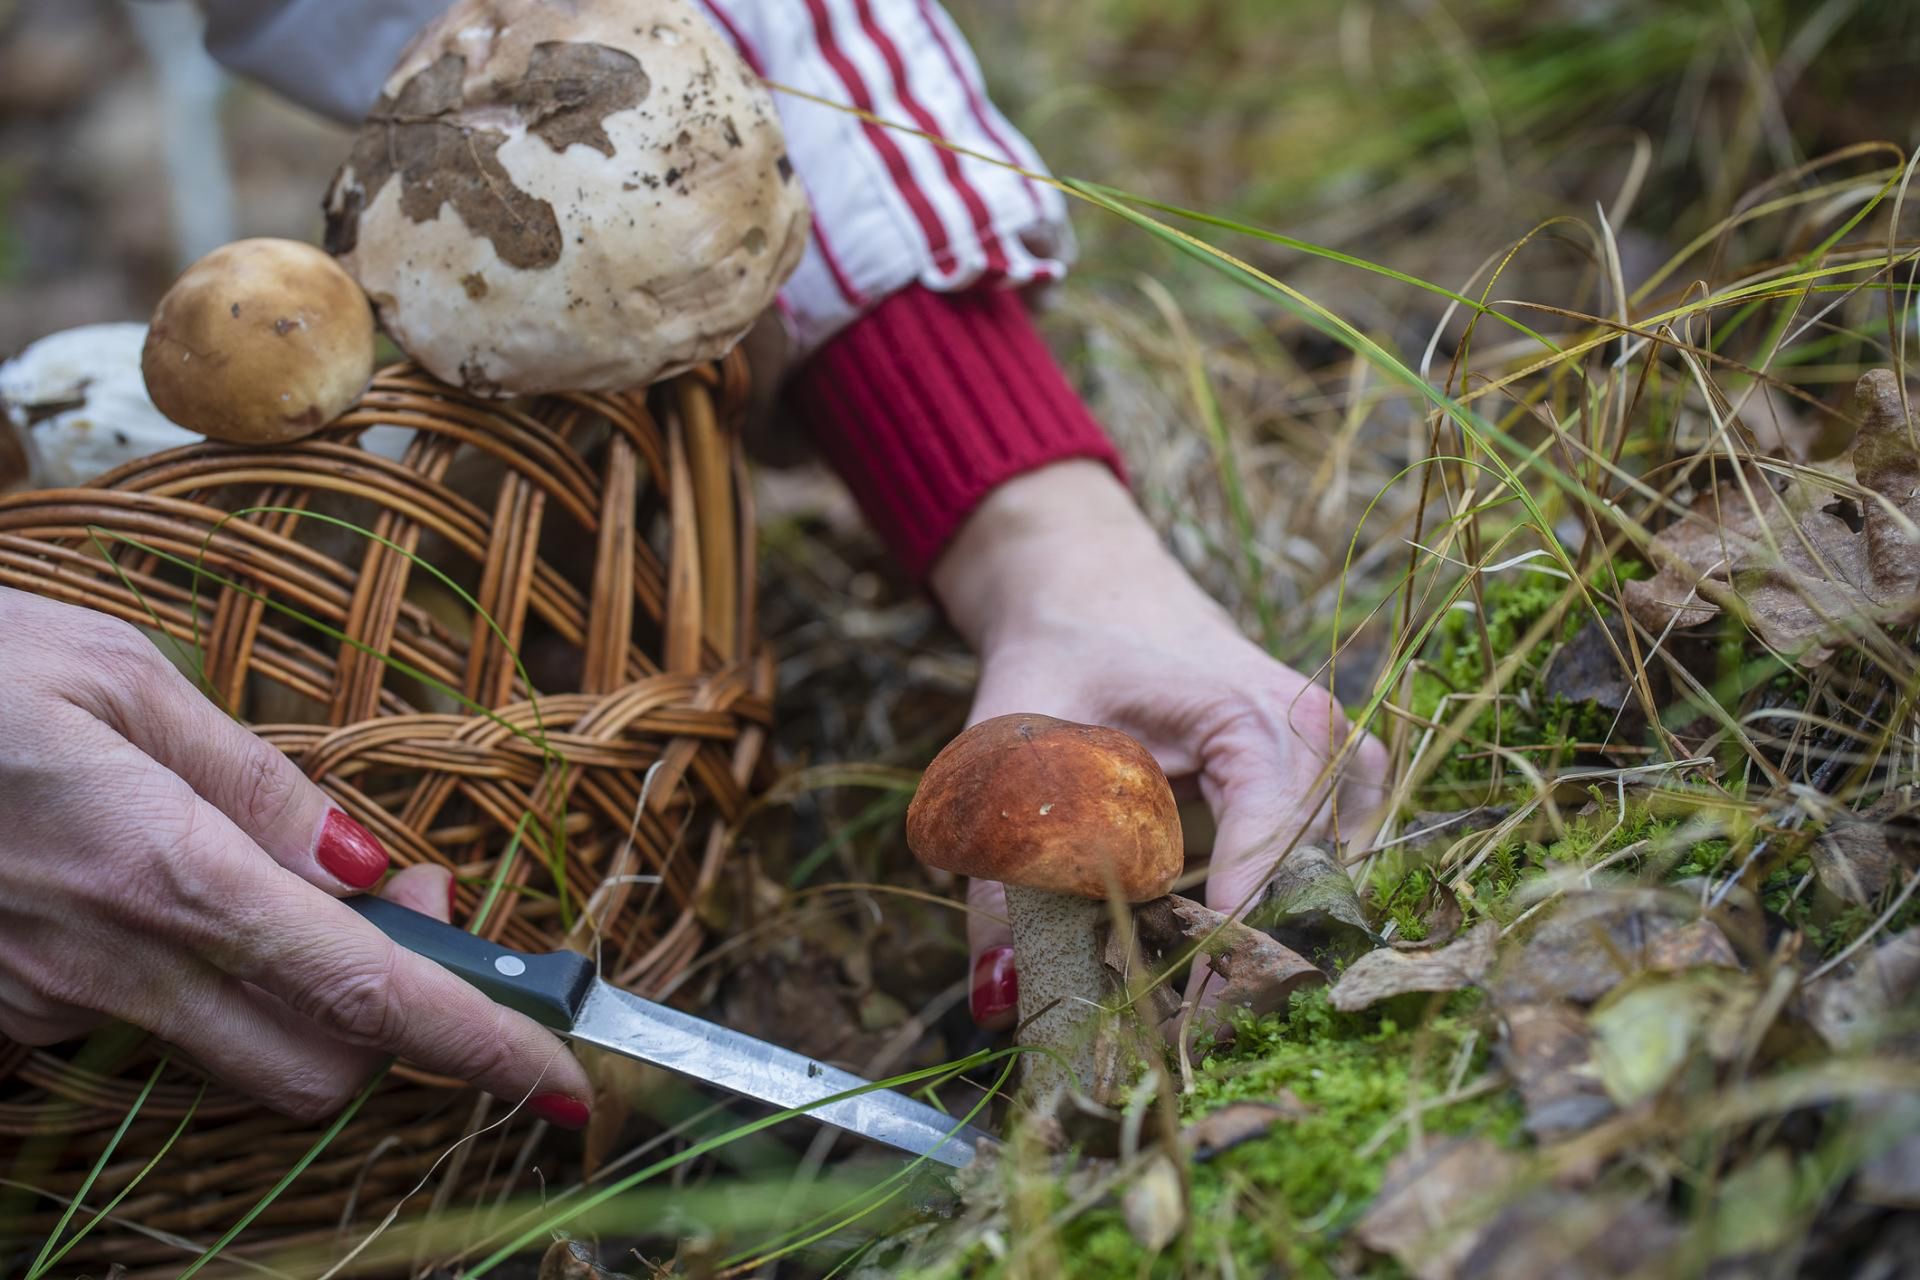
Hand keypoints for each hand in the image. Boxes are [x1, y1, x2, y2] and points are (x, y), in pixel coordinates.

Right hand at [0, 587, 591, 1125]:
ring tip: (275, 880)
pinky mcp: (3, 1019)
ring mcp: (44, 1008)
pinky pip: (134, 1025)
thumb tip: (376, 873)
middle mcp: (108, 966)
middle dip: (396, 1023)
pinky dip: (190, 980)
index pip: (363, 992)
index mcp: (164, 870)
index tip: (561, 1076)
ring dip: (295, 996)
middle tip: (411, 916)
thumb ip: (261, 788)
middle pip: (315, 1064)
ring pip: (227, 1050)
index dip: (479, 1042)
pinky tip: (151, 894)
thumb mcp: (120, 681)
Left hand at [930, 463, 1389, 1029]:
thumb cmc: (1059, 651)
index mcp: (1253, 718)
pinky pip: (1331, 863)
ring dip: (1273, 940)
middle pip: (1313, 884)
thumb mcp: (1015, 751)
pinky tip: (1227, 941)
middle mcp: (1316, 735)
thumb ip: (1002, 877)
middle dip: (1251, 963)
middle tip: (1177, 1032)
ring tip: (1199, 993)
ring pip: (1330, 883)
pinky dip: (1284, 908)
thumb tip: (1001, 997)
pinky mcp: (1329, 774)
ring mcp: (1335, 754)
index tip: (1182, 1022)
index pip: (1273, 859)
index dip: (1232, 951)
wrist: (1090, 580)